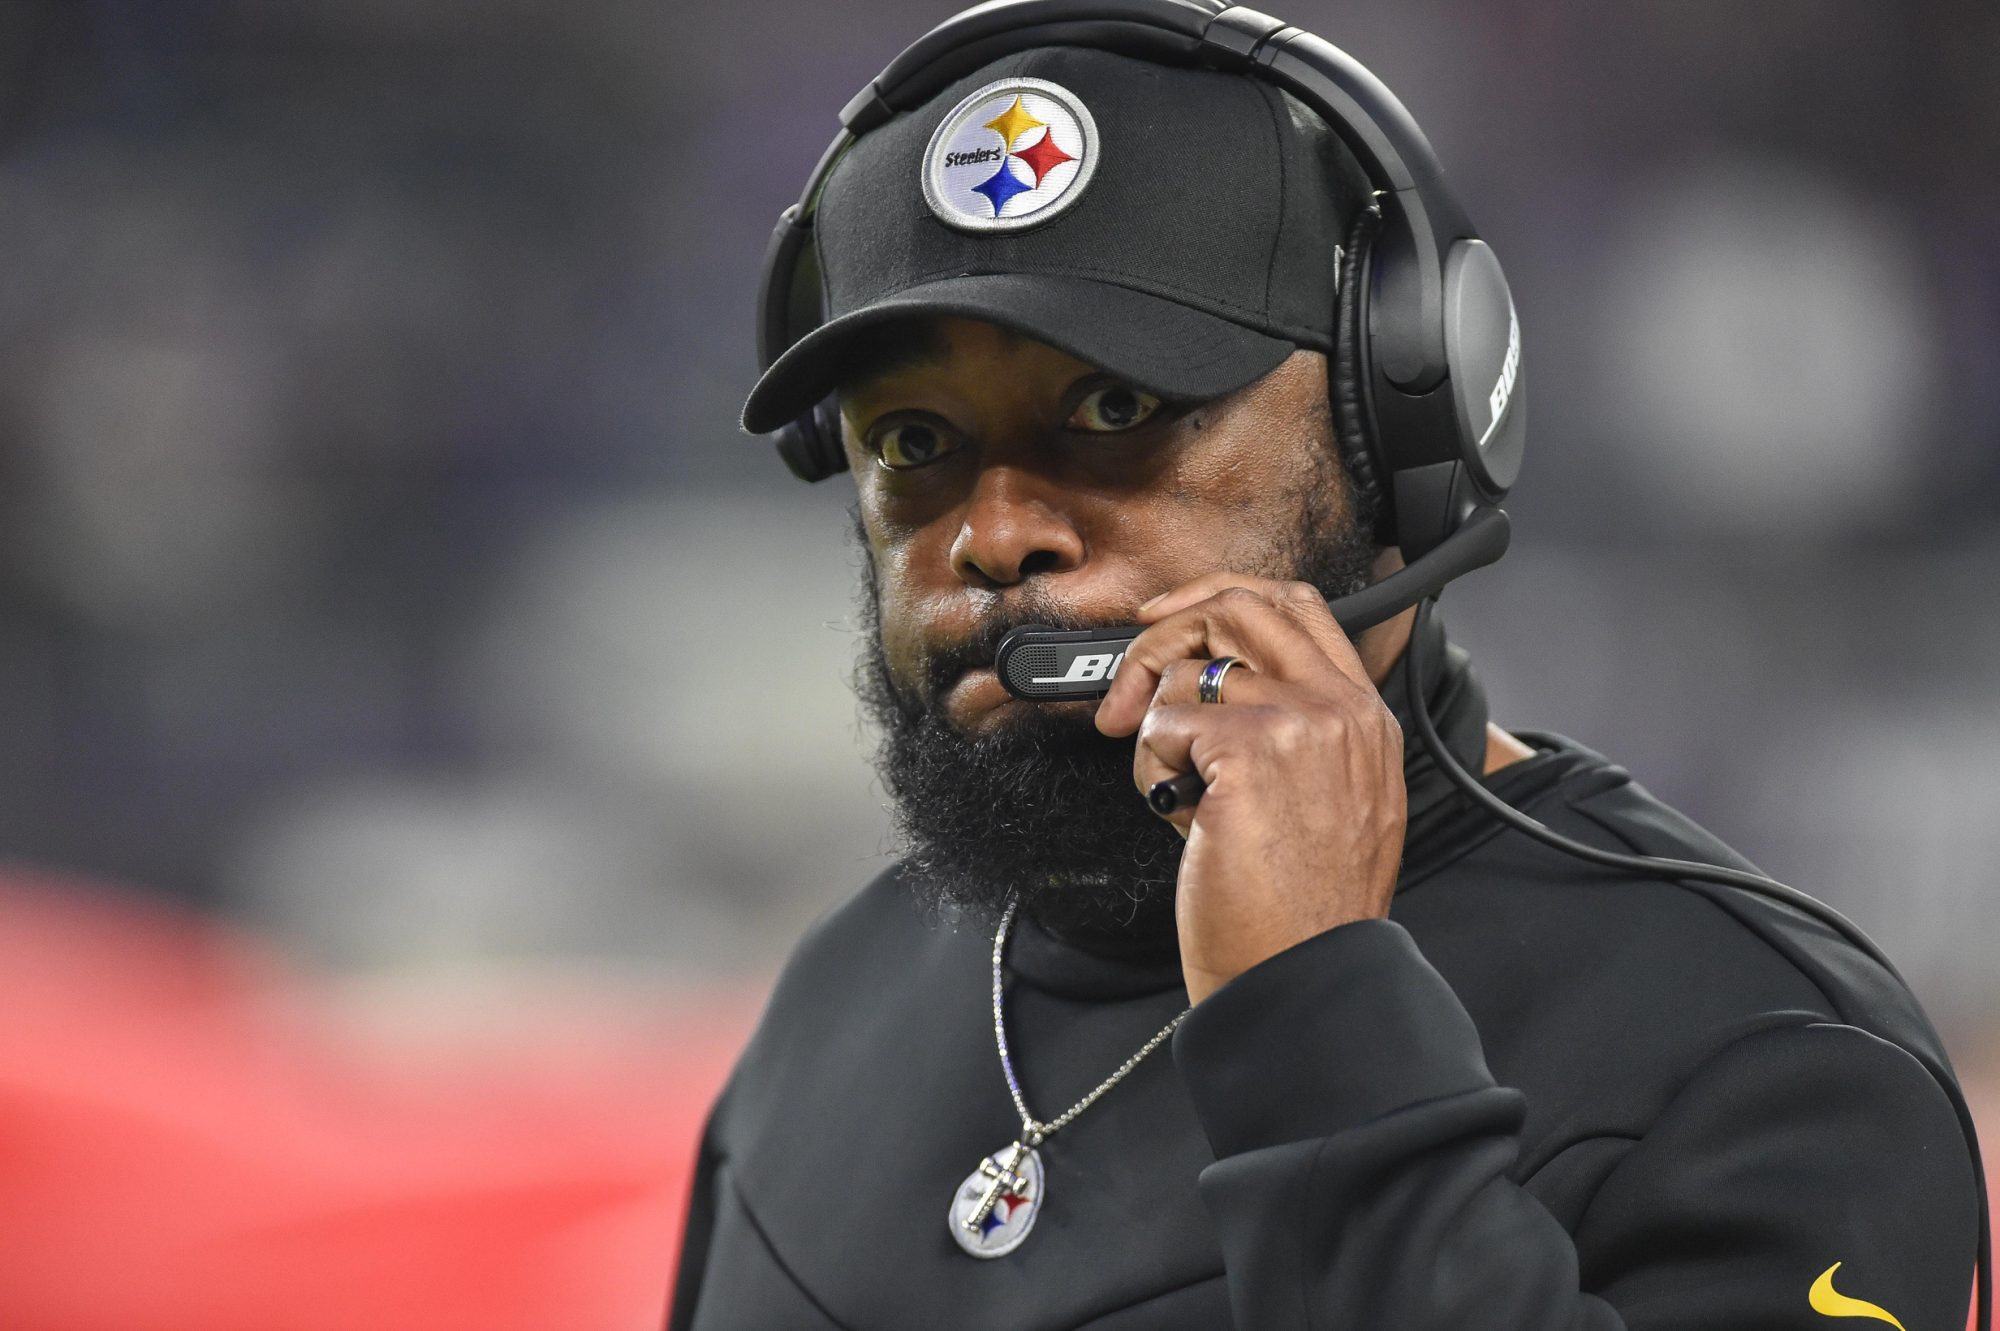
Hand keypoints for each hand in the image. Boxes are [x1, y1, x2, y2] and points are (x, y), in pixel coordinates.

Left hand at [1094, 574, 1406, 1003]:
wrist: (1302, 972)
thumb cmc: (1299, 908)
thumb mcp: (1326, 800)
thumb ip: (1289, 730)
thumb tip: (1204, 682)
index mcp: (1363, 716)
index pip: (1295, 606)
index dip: (1218, 596)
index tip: (1168, 618)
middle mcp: (1340, 709)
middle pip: (1237, 607)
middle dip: (1163, 639)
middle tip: (1127, 694)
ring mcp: (1300, 723)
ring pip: (1186, 675)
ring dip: (1156, 737)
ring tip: (1182, 797)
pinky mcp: (1249, 751)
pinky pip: (1162, 723)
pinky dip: (1151, 770)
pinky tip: (1181, 815)